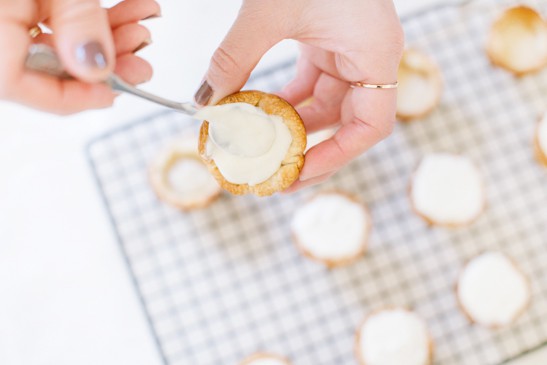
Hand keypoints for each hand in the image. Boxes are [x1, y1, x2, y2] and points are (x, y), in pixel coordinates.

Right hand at [0, 0, 159, 113]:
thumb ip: (76, 21)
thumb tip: (98, 66)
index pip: (17, 86)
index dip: (73, 94)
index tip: (116, 88)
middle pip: (44, 66)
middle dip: (104, 60)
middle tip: (140, 55)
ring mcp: (1, 16)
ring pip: (54, 42)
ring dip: (105, 36)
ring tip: (139, 24)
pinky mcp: (15, 5)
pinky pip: (50, 20)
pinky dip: (87, 18)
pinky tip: (125, 10)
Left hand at [194, 0, 402, 190]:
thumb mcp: (269, 11)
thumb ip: (235, 58)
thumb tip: (205, 101)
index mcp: (376, 52)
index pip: (370, 126)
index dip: (336, 156)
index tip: (298, 173)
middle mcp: (369, 56)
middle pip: (344, 121)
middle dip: (307, 147)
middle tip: (273, 174)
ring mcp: (349, 49)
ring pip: (323, 104)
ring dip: (289, 125)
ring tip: (258, 148)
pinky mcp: (328, 41)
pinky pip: (310, 82)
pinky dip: (284, 99)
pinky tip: (257, 111)